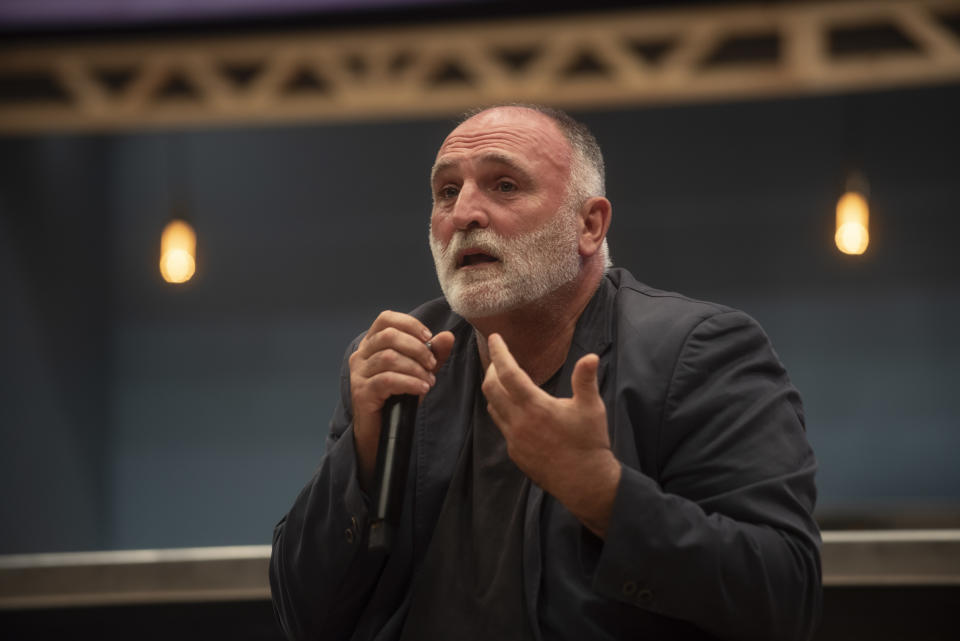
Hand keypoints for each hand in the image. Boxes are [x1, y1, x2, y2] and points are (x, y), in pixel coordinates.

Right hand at [349, 311, 453, 490]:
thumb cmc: (397, 397)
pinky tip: (422, 389)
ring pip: (389, 357)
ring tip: (428, 380)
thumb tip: (448, 336)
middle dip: (417, 348)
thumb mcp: (418, 371)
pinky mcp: (361, 392)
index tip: (429, 337)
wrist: (381, 431)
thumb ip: (433, 354)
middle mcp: (361, 355)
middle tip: (432, 364)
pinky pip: (387, 380)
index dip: (409, 324)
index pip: (386, 319)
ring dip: (415, 368)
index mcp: (372, 343)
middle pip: (388, 336)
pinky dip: (409, 382)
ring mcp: (359, 374)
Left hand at [481, 333, 620, 536]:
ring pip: (493, 407)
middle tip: (500, 358)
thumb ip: (585, 380)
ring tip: (504, 380)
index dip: (499, 353)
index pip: (508, 373)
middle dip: (492, 369)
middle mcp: (519, 422)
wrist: (585, 482)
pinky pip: (501, 425)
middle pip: (491, 388)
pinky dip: (502, 410)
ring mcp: (514, 439)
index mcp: (536, 407)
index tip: (494, 338)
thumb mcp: (592, 408)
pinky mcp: (515, 453)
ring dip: (494, 390)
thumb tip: (590, 356)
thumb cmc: (590, 442)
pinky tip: (515, 408)